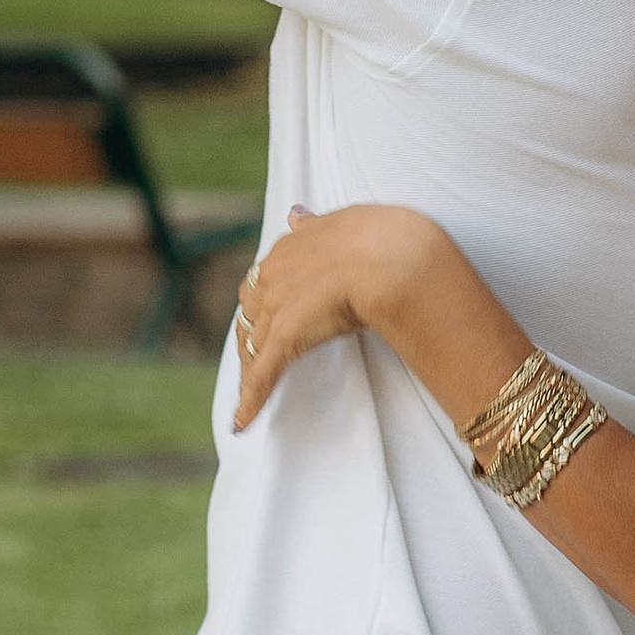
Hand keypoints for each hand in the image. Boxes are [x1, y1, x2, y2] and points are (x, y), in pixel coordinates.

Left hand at [231, 203, 448, 428]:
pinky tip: (242, 422)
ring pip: (253, 346)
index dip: (266, 303)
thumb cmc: (381, 237)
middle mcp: (274, 275)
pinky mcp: (285, 340)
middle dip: (251, 337)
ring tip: (249, 395)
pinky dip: (250, 400)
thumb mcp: (343, 221)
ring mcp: (277, 308)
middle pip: (251, 314)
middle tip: (254, 360)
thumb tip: (296, 212)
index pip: (266, 281)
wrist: (391, 257)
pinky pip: (263, 375)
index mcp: (289, 247)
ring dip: (249, 372)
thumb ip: (315, 224)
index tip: (269, 316)